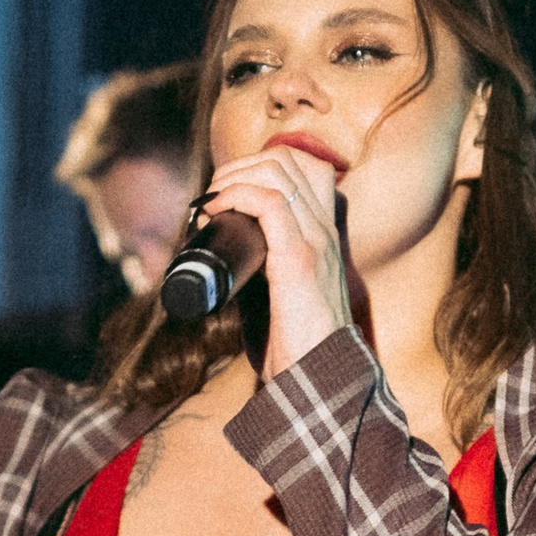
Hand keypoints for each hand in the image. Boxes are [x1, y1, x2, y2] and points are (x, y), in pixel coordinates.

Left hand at [201, 138, 356, 380]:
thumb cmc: (294, 342)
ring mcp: (316, 240)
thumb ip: (260, 264)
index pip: (304, 164)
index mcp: (323, 232)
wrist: (316, 378)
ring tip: (211, 204)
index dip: (259, 164)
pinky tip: (216, 211)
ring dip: (233, 176)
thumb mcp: (277, 289)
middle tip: (212, 197)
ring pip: (278, 170)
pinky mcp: (300, 259)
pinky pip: (271, 202)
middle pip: (288, 157)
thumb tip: (220, 249)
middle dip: (239, 165)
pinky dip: (236, 195)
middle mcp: (324, 228)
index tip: (226, 192)